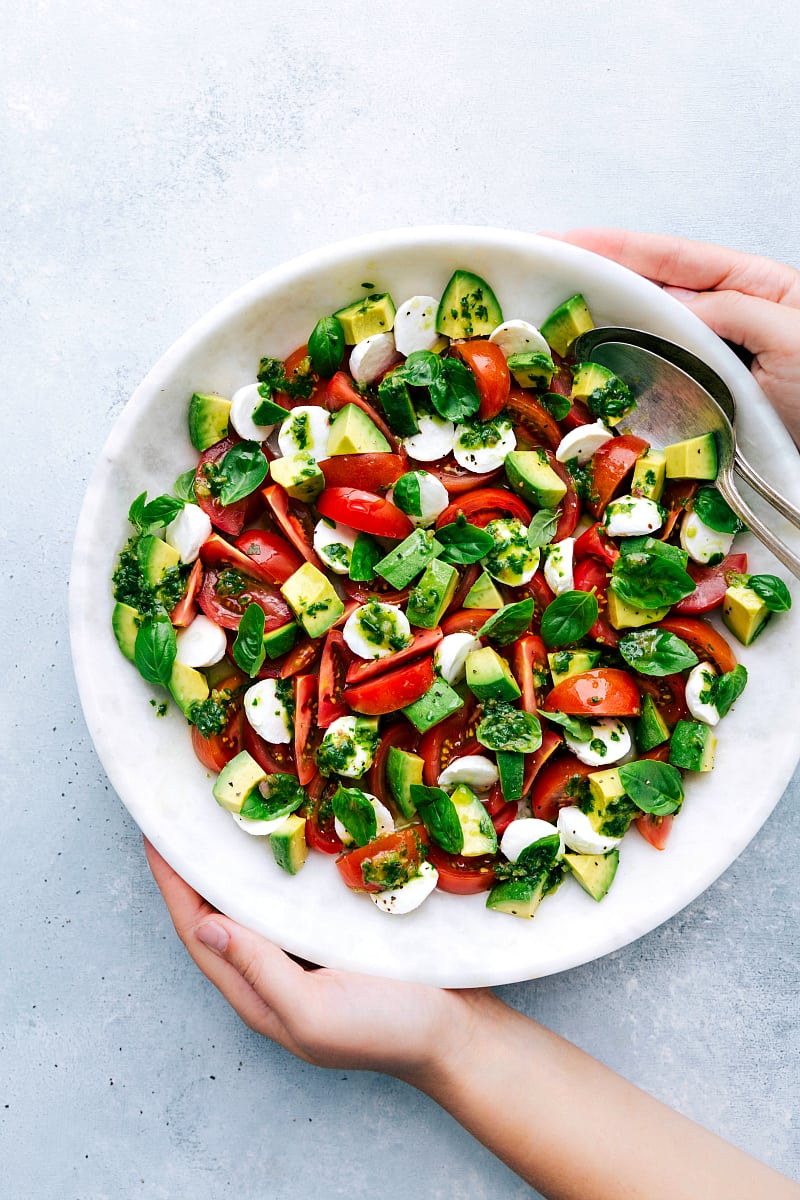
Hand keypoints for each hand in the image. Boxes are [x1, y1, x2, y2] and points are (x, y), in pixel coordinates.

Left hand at [143, 837, 486, 1082]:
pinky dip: (282, 864)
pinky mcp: (338, 934)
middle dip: (196, 866)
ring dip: (236, 861)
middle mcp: (274, 971)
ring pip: (256, 899)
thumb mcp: (314, 1013)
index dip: (171, 884)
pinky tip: (287, 833)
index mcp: (258, 994)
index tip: (153, 834)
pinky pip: (295, 894)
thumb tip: (205, 925)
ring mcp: (306, 952)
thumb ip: (260, 971)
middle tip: (184, 813)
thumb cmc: (388, 1031)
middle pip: (219, 910)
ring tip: (226, 813)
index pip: (197, 930)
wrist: (462, 1036)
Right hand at [550, 229, 799, 443]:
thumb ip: (730, 314)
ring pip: (645, 343)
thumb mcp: (792, 335)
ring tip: (550, 329)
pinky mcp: (703, 410)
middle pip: (648, 295)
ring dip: (600, 338)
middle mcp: (725, 323)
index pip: (672, 258)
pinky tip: (590, 383)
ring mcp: (711, 366)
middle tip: (539, 284)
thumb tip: (666, 309)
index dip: (616, 247)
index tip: (563, 241)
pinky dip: (622, 386)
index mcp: (753, 287)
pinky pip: (654, 392)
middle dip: (595, 286)